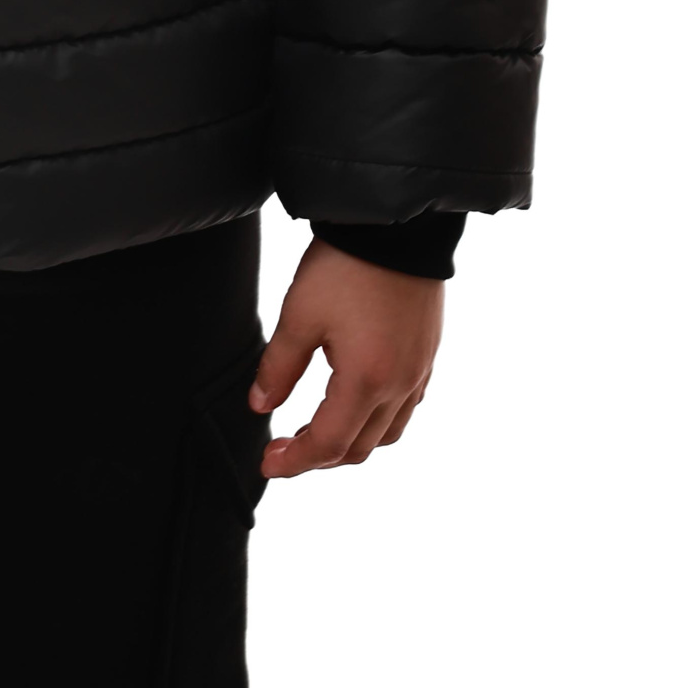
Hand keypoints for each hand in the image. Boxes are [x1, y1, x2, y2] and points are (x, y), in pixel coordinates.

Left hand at [249, 236, 443, 479]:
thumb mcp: (299, 314)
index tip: (269, 463)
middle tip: (284, 449)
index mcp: (366, 380)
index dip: (295, 462)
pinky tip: (354, 402)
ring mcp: (419, 370)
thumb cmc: (346, 265)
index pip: (328, 444)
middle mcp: (400, 384)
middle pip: (360, 448)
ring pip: (388, 433)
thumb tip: (260, 406)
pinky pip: (406, 406)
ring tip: (316, 430)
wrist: (397, 224)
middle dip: (319, 458)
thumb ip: (278, 368)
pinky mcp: (427, 353)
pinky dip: (378, 420)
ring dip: (351, 442)